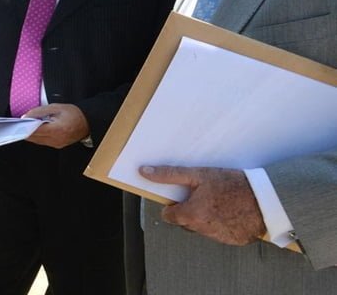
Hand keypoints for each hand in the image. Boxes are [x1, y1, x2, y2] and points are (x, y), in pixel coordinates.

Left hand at [23, 103, 88, 148]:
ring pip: (37, 141)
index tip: (18, 123)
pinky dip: (37, 136)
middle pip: (34, 138)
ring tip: (27, 125)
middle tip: (20, 124)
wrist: (87, 122)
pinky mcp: (57, 146)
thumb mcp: (56, 108)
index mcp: (56, 129)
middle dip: (25, 131)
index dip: (24, 127)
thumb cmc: (73, 113)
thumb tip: (26, 116)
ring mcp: (56, 144)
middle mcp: (56, 140)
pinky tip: (36, 129)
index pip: (35, 131)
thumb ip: (39, 111)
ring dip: (31, 134)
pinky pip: (42, 142)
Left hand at [140, 165, 265, 244]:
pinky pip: (221, 233)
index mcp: (191, 215)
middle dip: (190, 211)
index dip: (174, 205)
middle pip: (186, 222)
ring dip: (206, 218)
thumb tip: (144, 171)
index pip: (169, 216)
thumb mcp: (199, 175)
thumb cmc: (232, 184)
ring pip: (203, 228)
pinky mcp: (234, 240)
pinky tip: (232, 211)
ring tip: (220, 201)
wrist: (266, 199)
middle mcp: (202, 230)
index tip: (183, 197)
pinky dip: (223, 224)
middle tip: (205, 196)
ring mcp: (219, 238)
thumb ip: (170, 175)